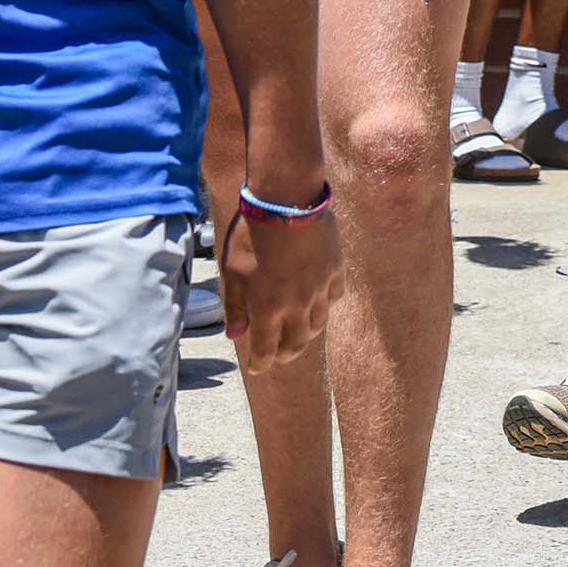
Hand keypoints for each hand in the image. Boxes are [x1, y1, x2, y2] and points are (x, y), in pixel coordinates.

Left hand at [217, 203, 342, 377]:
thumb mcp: (232, 270)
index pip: (266, 350)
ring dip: (306, 332)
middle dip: (286, 354)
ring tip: (299, 331)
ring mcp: (320, 288)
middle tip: (279, 355)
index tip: (256, 367)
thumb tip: (235, 335)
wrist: (287, 200)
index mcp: (268, 308)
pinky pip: (334, 296)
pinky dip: (326, 303)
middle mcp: (297, 305)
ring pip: (318, 323)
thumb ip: (234, 306)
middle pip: (297, 343)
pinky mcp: (335, 269)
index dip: (260, 363)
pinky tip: (319, 299)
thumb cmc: (252, 233)